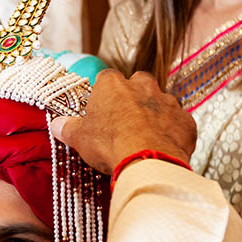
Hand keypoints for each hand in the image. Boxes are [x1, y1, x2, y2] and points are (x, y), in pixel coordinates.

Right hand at [50, 69, 195, 173]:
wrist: (147, 161)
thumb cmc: (110, 145)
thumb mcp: (79, 138)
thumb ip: (67, 128)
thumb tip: (56, 125)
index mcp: (113, 85)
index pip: (106, 79)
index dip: (103, 95)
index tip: (100, 111)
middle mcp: (143, 86)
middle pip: (137, 84)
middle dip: (132, 98)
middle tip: (123, 121)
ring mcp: (167, 102)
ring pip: (161, 103)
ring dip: (154, 115)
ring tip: (144, 137)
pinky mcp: (185, 121)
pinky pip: (178, 123)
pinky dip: (172, 132)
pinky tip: (162, 147)